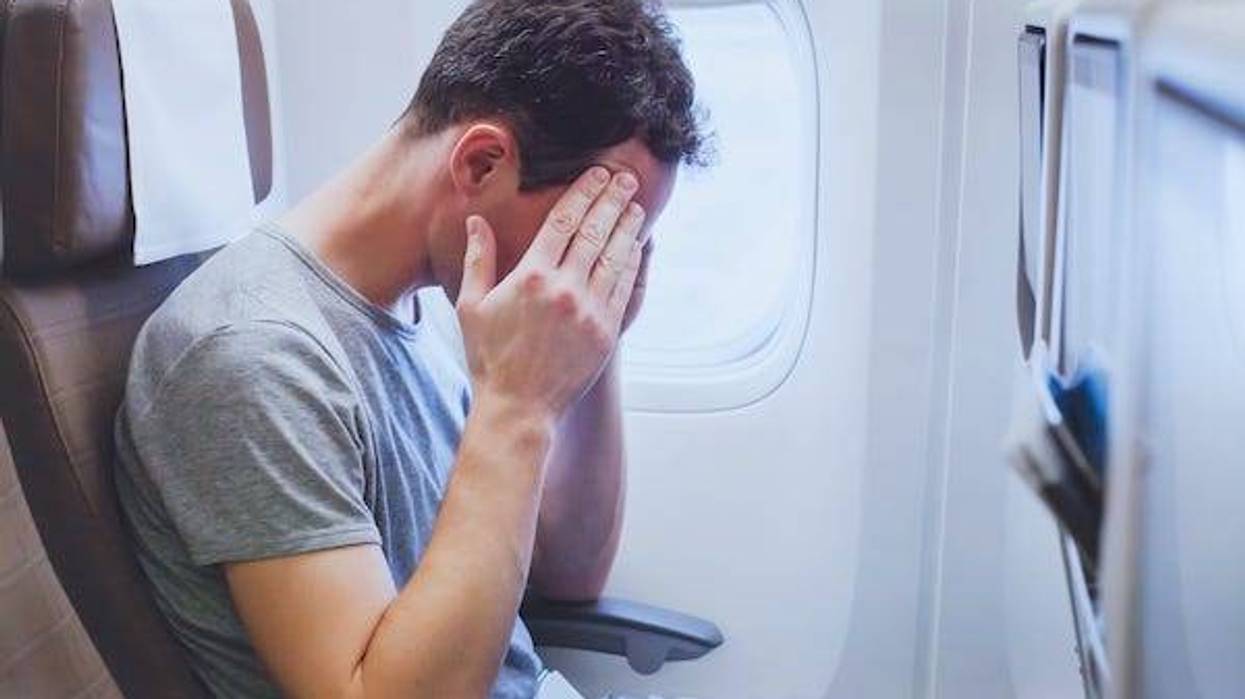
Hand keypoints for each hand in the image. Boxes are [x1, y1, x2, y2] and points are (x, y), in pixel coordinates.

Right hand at [456, 167, 647, 420]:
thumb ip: (478, 259)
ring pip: (616, 257)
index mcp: (531, 277)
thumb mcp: (471, 305)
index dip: (584, 192)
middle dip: (613, 200)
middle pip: (596, 232)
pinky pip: (625, 288)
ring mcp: (590, 312)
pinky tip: (638, 246)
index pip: (564, 221)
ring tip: (635, 206)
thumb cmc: (489, 357)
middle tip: (627, 178)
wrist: (518, 407)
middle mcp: (564, 290)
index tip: (597, 173)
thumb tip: (477, 220)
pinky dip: (633, 263)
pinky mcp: (607, 332)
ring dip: (628, 228)